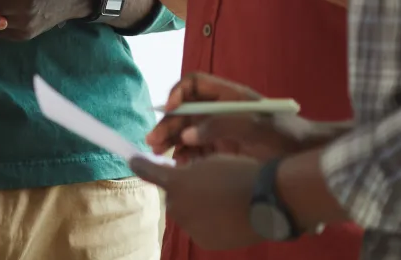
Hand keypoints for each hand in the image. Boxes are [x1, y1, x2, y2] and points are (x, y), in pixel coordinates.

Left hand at [129, 154, 263, 250]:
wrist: (267, 200)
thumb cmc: (240, 172)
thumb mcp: (210, 160)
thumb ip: (187, 168)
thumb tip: (176, 174)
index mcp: (176, 182)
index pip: (149, 172)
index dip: (139, 165)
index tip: (132, 160)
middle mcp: (177, 206)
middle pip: (173, 197)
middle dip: (182, 191)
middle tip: (203, 184)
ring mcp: (190, 226)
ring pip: (187, 213)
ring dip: (196, 207)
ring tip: (220, 200)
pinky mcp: (203, 241)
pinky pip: (200, 228)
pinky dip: (208, 222)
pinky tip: (226, 214)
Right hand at [147, 72, 317, 162]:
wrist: (307, 159)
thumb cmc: (285, 136)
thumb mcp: (255, 127)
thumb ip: (220, 126)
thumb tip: (188, 134)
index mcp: (229, 96)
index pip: (194, 84)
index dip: (178, 93)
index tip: (170, 109)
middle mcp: (221, 110)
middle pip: (186, 111)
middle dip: (169, 124)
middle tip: (154, 142)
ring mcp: (221, 131)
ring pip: (188, 131)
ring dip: (173, 141)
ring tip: (162, 156)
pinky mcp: (223, 150)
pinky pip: (198, 150)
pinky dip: (186, 156)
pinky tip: (181, 165)